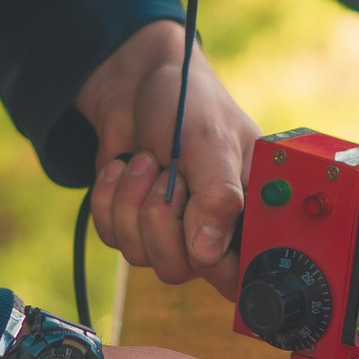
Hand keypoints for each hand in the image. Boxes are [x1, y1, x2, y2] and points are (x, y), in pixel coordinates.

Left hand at [78, 21, 257, 294]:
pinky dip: (109, 197)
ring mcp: (172, 232)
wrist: (138, 84)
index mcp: (249, 214)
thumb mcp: (211, 144)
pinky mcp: (133, 225)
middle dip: (161, 217)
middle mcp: (213, 231)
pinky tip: (124, 166)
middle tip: (169, 173)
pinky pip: (112, 237)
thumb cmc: (190, 104)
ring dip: (132, 200)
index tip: (197, 229)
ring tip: (148, 159)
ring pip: (140, 255)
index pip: (240, 275)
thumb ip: (219, 198)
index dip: (216, 264)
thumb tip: (208, 253)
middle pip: (179, 269)